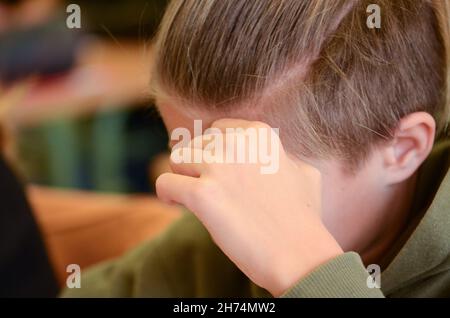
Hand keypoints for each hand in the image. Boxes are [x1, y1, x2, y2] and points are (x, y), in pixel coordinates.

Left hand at [156, 119, 342, 295]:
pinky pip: (164, 183)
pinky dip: (168, 195)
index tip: (220, 172)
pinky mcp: (202, 194)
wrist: (299, 253)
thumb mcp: (303, 171)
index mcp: (258, 133)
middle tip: (212, 190)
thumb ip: (281, 155)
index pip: (217, 130)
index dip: (215, 152)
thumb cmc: (303, 217)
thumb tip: (276, 156)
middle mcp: (236, 142)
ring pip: (177, 159)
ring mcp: (218, 166)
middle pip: (196, 144)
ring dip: (184, 178)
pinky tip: (178, 204)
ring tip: (196, 198)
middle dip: (199, 166)